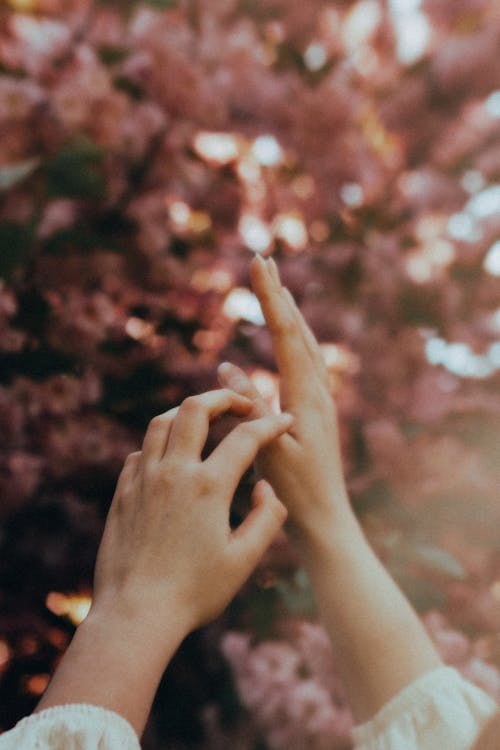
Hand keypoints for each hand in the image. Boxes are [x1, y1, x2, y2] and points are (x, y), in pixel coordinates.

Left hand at [92, 388, 292, 634]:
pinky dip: (160, 442)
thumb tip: (264, 487)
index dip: (270, 423)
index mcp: (209, 486)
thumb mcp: (244, 561)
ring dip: (186, 412)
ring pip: (161, 421)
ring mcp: (144, 479)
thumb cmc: (194, 593)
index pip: (246, 437)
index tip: (284, 420)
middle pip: (195, 408)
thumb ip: (266, 518)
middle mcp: (174, 472)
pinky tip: (171, 456)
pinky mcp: (123, 493)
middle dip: (223, 397)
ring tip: (205, 418)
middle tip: (240, 403)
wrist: (136, 614)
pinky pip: (140, 451)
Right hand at [218, 256, 353, 552]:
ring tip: (275, 289)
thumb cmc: (296, 492)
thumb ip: (250, 406)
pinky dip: (292, 339)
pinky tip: (283, 342)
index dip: (271, 298)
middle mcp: (318, 391)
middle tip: (264, 261)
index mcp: (307, 396)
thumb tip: (228, 366)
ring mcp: (319, 400)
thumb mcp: (267, 449)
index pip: (287, 335)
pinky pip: (304, 363)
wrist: (326, 520)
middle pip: (300, 331)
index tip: (258, 264)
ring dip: (289, 313)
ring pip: (305, 344)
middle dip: (280, 295)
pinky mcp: (314, 411)